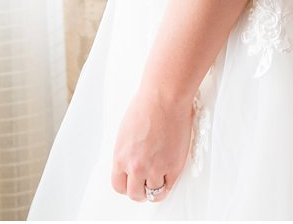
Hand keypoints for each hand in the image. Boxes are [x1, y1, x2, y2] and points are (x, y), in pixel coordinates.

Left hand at [111, 87, 193, 203]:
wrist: (165, 97)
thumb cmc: (147, 106)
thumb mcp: (126, 132)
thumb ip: (128, 151)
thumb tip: (133, 160)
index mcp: (121, 157)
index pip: (118, 185)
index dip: (126, 186)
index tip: (132, 184)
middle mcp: (136, 166)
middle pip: (135, 194)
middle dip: (140, 192)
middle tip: (146, 186)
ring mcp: (155, 168)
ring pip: (154, 194)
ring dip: (156, 190)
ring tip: (159, 181)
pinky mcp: (173, 166)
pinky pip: (170, 185)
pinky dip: (169, 183)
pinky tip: (169, 175)